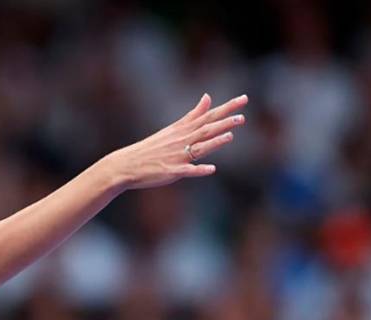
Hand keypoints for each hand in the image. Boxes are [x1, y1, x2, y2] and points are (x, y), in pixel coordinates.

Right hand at [102, 93, 247, 189]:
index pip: (208, 115)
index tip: (244, 99)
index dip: (227, 108)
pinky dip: (198, 170)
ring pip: (198, 148)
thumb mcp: (173, 127)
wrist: (127, 164)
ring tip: (230, 137)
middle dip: (223, 124)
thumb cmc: (152, 147)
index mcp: (183, 129)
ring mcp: (176, 156)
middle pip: (206, 130)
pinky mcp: (171, 171)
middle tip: (241, 117)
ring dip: (213, 143)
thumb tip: (208, 96)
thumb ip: (194, 114)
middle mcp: (181, 141)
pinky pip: (187, 171)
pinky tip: (210, 169)